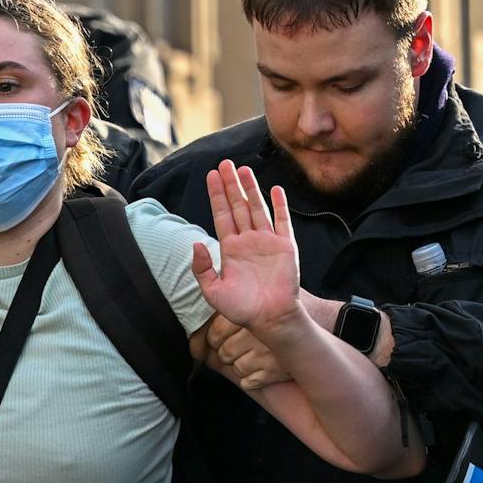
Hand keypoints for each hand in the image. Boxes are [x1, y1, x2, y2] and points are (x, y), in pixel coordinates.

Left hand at [191, 160, 301, 335]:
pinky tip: (274, 189)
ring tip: (242, 169)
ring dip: (250, 189)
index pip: (220, 215)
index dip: (216, 195)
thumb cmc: (241, 309)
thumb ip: (202, 268)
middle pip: (237, 206)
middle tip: (224, 163)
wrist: (270, 318)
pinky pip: (282, 221)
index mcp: (230, 248)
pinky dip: (279, 205)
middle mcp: (247, 241)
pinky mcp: (285, 246)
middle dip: (230, 185)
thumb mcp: (213, 291)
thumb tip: (197, 244)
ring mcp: (267, 241)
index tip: (211, 176)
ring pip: (256, 208)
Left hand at [205, 314, 291, 389]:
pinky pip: (248, 383)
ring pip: (236, 368)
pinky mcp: (275, 372)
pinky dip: (251, 379)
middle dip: (228, 352)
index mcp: (251, 314)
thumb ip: (230, 314)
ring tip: (257, 355)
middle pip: (224, 352)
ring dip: (242, 365)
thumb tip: (199, 339)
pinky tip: (263, 368)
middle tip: (244, 346)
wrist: (317, 335)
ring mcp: (267, 354)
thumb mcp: (257, 308)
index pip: (216, 332)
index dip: (216, 337)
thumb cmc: (280, 320)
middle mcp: (258, 334)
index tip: (224, 337)